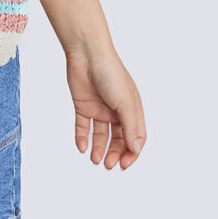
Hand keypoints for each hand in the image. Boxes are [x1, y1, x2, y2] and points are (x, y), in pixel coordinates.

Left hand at [65, 48, 145, 169]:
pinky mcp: (83, 105)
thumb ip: (130, 127)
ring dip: (99, 148)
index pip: (135, 136)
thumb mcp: (125, 103)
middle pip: (118, 138)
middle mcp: (116, 110)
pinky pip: (83, 126)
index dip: (132, 152)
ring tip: (95, 159)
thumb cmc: (111, 73)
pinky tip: (82, 147)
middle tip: (109, 164)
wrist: (87, 54)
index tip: (124, 163)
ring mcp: (99, 108)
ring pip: (100, 135)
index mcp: (132, 108)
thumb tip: (135, 149)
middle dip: (114, 153)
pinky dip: (82, 137)